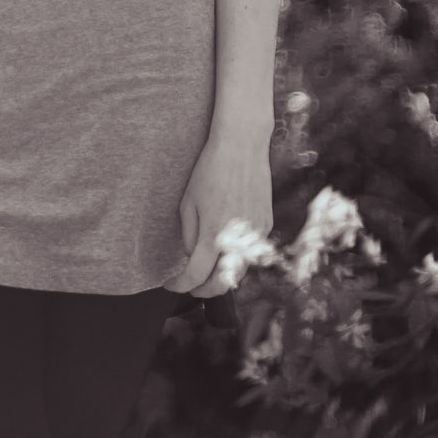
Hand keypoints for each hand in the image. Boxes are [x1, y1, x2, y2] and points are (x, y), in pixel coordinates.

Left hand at [164, 127, 273, 296]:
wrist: (241, 146)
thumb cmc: (210, 169)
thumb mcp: (188, 202)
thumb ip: (189, 235)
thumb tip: (192, 257)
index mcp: (214, 235)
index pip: (196, 276)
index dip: (181, 285)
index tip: (171, 284)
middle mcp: (238, 240)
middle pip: (222, 284)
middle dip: (203, 290)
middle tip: (189, 286)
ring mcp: (256, 235)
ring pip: (239, 270)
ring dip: (221, 274)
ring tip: (206, 267)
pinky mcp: (266, 225)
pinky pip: (250, 251)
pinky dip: (236, 256)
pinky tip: (225, 246)